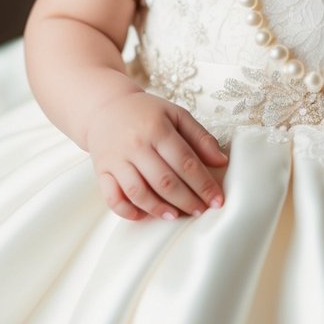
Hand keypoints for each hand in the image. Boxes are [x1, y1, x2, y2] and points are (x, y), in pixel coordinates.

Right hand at [86, 91, 228, 220]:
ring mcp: (116, 159)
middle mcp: (136, 144)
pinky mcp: (101, 171)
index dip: (204, 184)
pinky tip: (142, 216)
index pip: (185, 162)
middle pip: (164, 181)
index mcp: (158, 128)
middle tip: (201, 211)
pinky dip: (127, 211)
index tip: (217, 200)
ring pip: (139, 192)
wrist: (105, 107)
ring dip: (159, 208)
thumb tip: (221, 161)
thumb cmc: (147, 113)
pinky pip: (112, 197)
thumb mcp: (176, 115)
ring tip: (176, 216)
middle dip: (186, 200)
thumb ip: (200, 137)